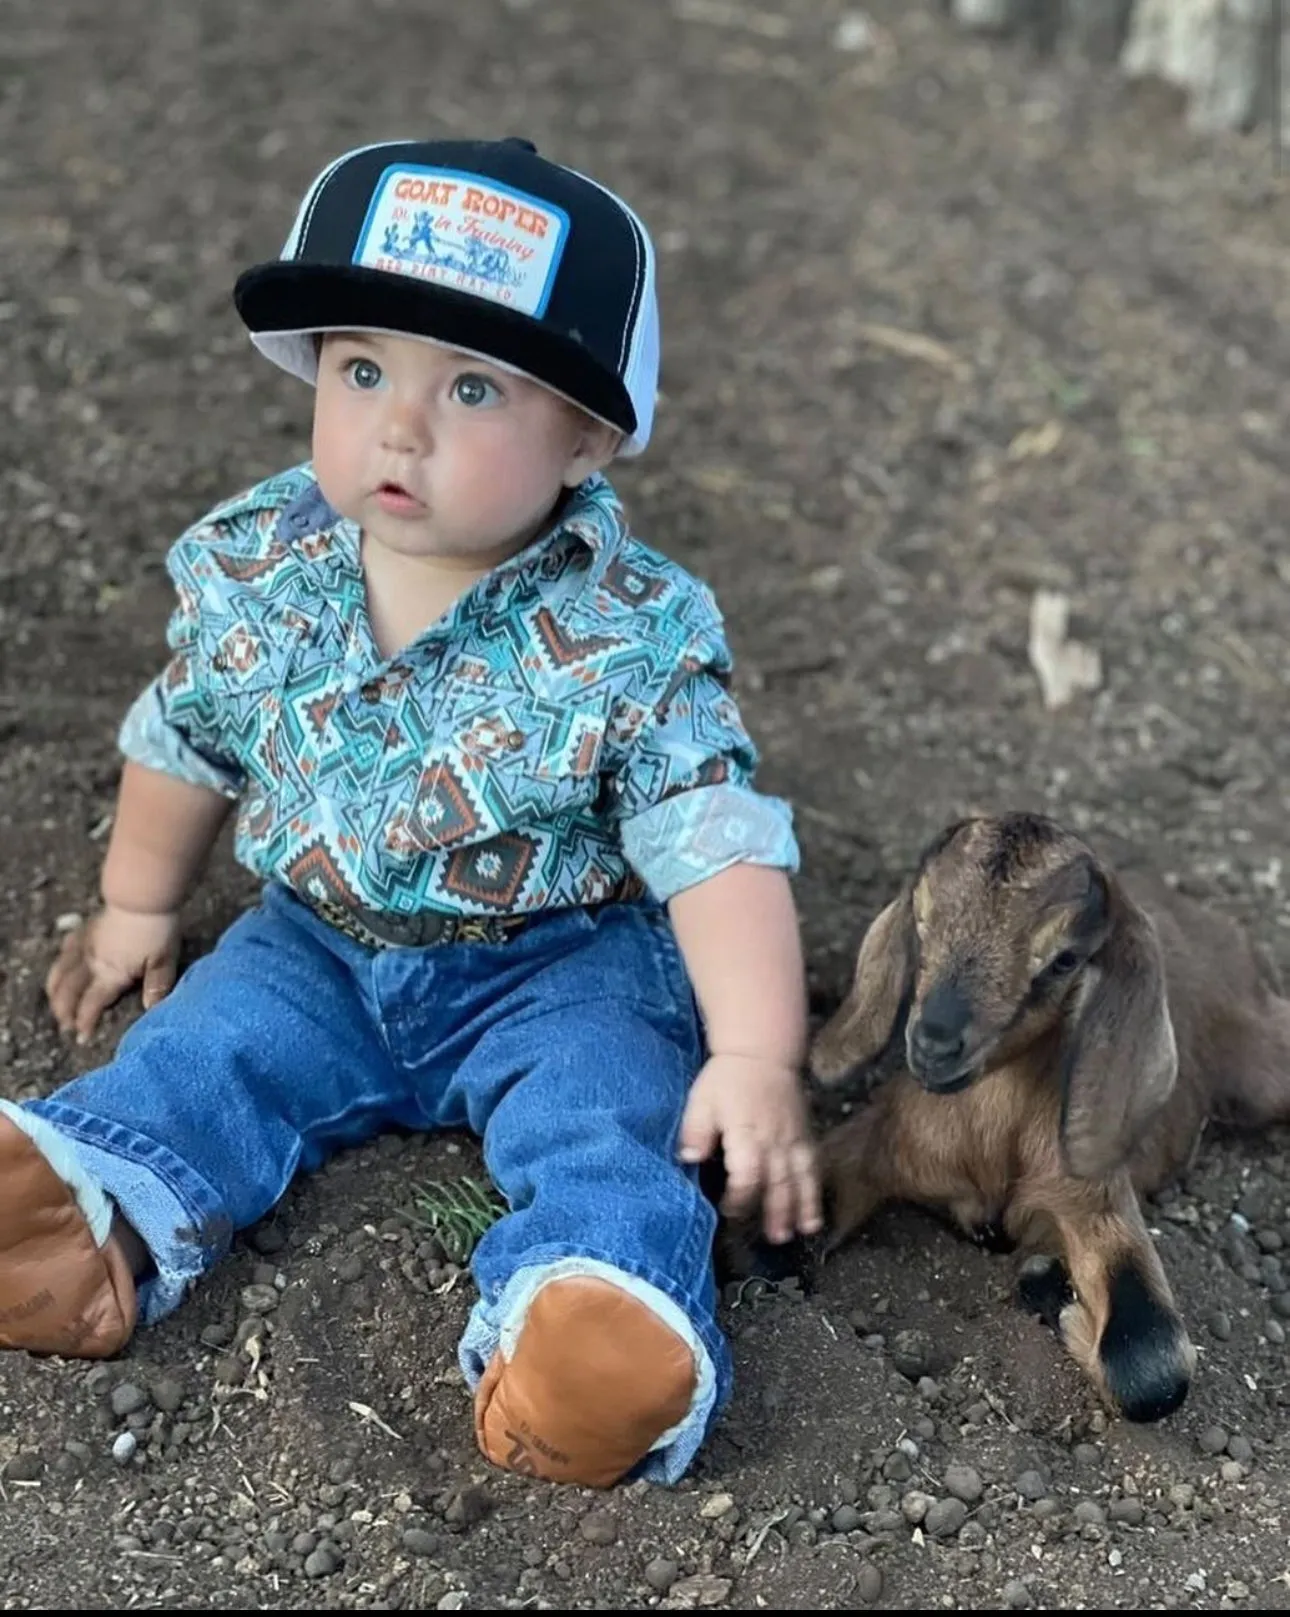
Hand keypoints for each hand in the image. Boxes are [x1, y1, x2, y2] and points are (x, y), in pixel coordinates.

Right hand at [46, 904, 182, 1042]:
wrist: (143, 896)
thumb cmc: (157, 929)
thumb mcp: (163, 960)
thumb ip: (157, 986)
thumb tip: (150, 1010)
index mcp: (109, 974)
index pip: (91, 1004)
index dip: (84, 1022)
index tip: (82, 1037)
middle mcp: (91, 962)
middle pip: (69, 992)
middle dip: (64, 1012)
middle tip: (65, 1026)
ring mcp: (84, 945)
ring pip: (60, 972)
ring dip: (56, 992)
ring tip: (56, 1004)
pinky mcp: (85, 930)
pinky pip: (65, 950)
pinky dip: (60, 964)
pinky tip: (62, 967)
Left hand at [678, 1052, 821, 1244]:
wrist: (761, 1051)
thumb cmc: (727, 1078)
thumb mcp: (701, 1101)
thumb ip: (696, 1131)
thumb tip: (689, 1158)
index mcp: (746, 1132)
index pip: (747, 1173)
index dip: (739, 1197)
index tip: (729, 1209)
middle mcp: (774, 1139)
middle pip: (778, 1181)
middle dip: (777, 1211)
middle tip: (774, 1238)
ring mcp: (793, 1138)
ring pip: (801, 1176)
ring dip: (802, 1206)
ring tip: (802, 1231)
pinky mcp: (805, 1135)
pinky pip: (813, 1165)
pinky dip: (815, 1189)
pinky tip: (815, 1212)